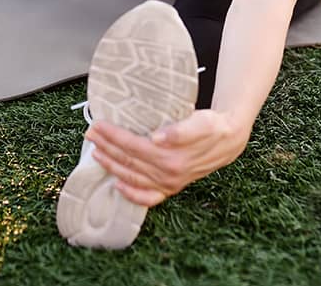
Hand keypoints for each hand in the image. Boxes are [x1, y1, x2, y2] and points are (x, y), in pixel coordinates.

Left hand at [85, 109, 250, 206]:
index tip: (99, 125)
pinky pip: (148, 197)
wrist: (229, 141)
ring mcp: (168, 183)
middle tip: (91, 134)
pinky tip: (118, 186)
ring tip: (96, 152)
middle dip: (106, 146)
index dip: (113, 136)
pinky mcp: (171, 187)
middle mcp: (168, 174)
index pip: (133, 145)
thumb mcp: (200, 122)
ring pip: (132, 177)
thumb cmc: (213, 127)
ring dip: (111, 165)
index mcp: (171, 158)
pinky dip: (131, 194)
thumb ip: (179, 130)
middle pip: (128, 160)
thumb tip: (157, 138)